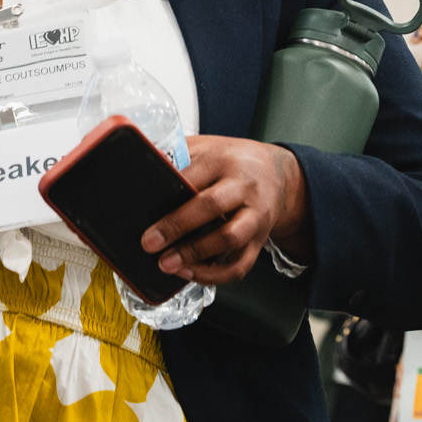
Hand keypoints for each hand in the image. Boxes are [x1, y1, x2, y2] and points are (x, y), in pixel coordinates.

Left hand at [141, 136, 309, 287]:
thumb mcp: (207, 146)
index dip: (168, 193)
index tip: (144, 210)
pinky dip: (215, 275)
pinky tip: (191, 273)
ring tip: (168, 264)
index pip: (193, 176)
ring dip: (196, 254)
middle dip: (177, 227)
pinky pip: (241, 263)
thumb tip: (142, 164)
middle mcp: (242, 187)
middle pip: (211, 206)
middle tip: (150, 243)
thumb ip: (178, 155)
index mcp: (223, 161)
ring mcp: (254, 215)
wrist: (279, 174)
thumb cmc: (233, 161)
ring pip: (230, 238)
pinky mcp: (260, 240)